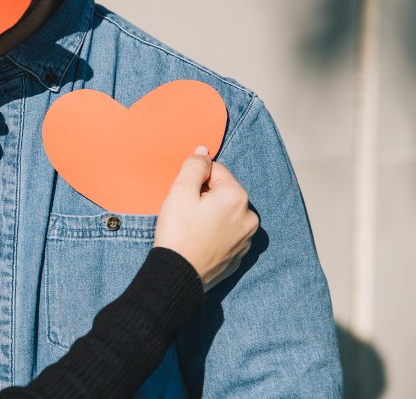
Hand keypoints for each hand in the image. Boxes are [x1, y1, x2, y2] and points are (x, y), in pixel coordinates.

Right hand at [154, 148, 258, 290]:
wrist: (178, 275)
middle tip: (186, 212)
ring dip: (212, 214)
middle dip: (205, 196)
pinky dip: (215, 231)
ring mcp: (247, 238)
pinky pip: (228, 232)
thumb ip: (194, 166)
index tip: (184, 196)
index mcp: (237, 196)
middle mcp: (249, 216)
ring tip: (192, 228)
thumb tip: (204, 151)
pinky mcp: (240, 254)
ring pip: (227, 212)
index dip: (196, 179)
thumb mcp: (180, 191)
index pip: (216, 170)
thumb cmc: (178, 232)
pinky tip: (199, 240)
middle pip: (224, 191)